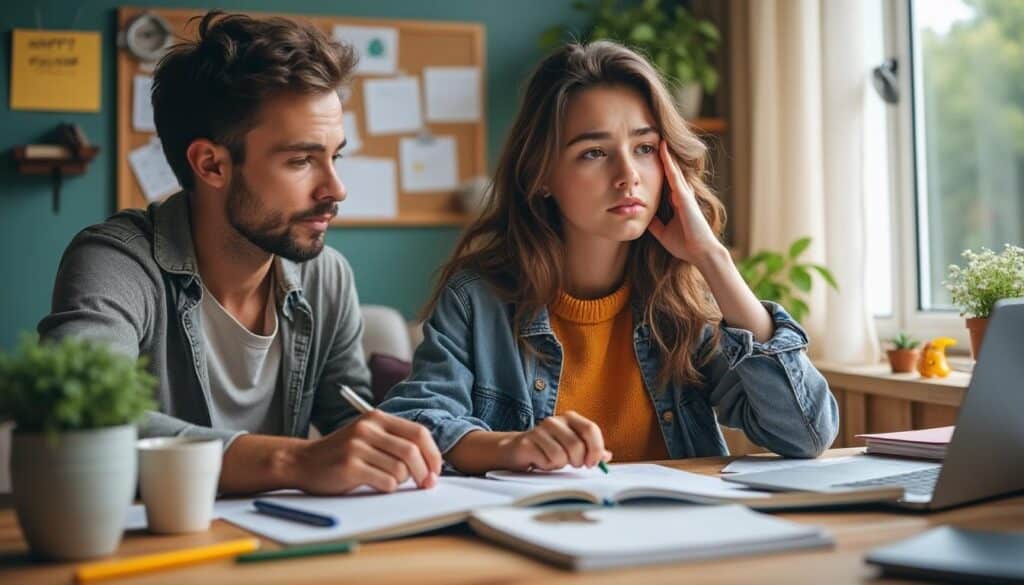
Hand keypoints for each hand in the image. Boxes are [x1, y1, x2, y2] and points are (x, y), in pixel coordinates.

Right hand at [294, 410, 442, 494]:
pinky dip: (387, 488)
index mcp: (377, 418)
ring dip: (401, 481)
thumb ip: (395, 442)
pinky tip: (375, 485)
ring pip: (400, 470)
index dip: (433, 454)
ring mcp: (357, 447)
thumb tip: (431, 464)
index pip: (419, 433)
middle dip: (424, 472)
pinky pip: (385, 482)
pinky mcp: (350, 466)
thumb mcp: (368, 437)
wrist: (302, 461)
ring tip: (388, 480)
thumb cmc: (342, 454)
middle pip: (412, 451)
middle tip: (426, 485)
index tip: (436, 470)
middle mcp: (368, 428)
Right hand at [497, 411, 611, 471]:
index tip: (592, 463)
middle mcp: (554, 421)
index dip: (595, 449)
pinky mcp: (527, 443)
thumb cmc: (549, 449)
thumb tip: (607, 456)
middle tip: (573, 464)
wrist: (518, 449)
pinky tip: (541, 461)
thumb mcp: (572, 447)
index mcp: (570, 418)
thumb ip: (590, 450)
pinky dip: (547, 466)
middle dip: (578, 461)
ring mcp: (539, 431)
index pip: (590, 429)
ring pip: (561, 455)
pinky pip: (546, 461)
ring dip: (560, 465)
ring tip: (554, 461)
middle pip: (577, 445)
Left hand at [647, 140, 725, 264]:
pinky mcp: (685, 196)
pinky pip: (674, 175)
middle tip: (655, 140)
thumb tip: (644, 218)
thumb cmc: (685, 245)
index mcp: (677, 203)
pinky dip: (668, 162)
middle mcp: (681, 195)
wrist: (700, 253)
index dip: (660, 170)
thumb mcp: (663, 233)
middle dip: (664, 158)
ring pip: (673, 169)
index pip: (666, 182)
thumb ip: (655, 224)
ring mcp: (684, 194)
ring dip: (665, 154)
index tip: (650, 159)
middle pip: (671, 172)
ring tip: (657, 138)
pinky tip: (662, 149)